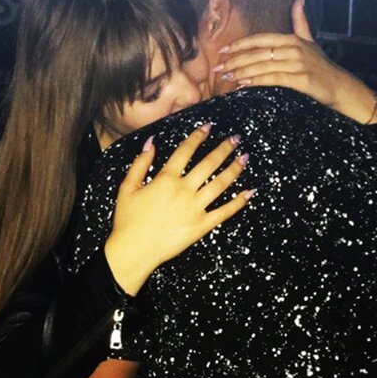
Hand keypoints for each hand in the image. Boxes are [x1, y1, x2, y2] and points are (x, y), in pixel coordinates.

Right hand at [104, 124, 253, 294]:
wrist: (134, 250)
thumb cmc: (128, 220)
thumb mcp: (127, 188)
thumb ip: (140, 163)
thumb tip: (151, 142)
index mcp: (166, 179)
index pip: (186, 151)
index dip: (198, 137)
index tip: (208, 127)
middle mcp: (184, 190)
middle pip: (209, 164)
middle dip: (224, 149)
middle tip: (236, 139)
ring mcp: (195, 208)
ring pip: (220, 184)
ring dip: (234, 169)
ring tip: (245, 158)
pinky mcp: (201, 226)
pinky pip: (224, 212)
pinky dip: (238, 202)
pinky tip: (249, 192)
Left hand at [213, 0, 376, 124]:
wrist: (340, 87)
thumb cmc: (322, 66)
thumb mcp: (310, 40)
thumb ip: (301, 20)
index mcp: (292, 39)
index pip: (261, 39)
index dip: (241, 44)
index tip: (224, 50)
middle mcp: (294, 49)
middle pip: (258, 53)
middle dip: (235, 60)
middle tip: (218, 67)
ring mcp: (297, 64)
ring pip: (263, 66)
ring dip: (242, 72)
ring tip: (226, 77)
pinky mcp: (300, 80)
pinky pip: (273, 79)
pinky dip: (256, 81)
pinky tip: (243, 84)